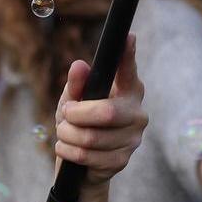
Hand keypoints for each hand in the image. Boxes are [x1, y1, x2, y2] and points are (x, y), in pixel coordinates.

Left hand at [53, 34, 146, 187]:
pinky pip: (85, 155)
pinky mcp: (122, 161)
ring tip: (64, 132)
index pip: (128, 72)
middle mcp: (137, 114)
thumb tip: (79, 65)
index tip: (127, 37)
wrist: (80, 163)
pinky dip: (66, 150)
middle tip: (65, 115)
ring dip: (66, 134)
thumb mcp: (72, 101)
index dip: (127, 56)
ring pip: (90, 137)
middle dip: (75, 115)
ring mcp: (132, 139)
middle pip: (106, 113)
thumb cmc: (79, 124)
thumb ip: (76, 85)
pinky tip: (67, 147)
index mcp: (128, 92)